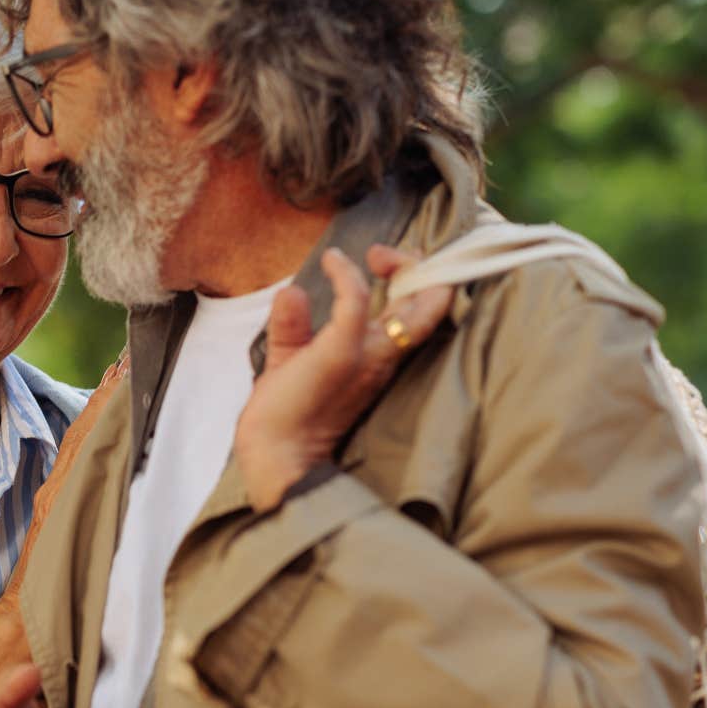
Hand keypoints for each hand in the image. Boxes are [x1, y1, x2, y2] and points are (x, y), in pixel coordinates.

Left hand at [235, 245, 454, 510]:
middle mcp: (383, 355)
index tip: (376, 263)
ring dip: (402, 265)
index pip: (419, 312)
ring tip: (372, 255)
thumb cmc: (285, 413)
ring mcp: (368, 354)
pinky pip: (356, 298)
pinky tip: (332, 260)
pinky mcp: (342, 350)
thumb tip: (292, 290)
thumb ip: (294, 325)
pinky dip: (347, 272)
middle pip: (431, 301)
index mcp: (379, 356)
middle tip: (380, 256)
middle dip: (416, 265)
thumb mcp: (290, 357)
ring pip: (417, 302)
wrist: (275, 452)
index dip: (411, 279)